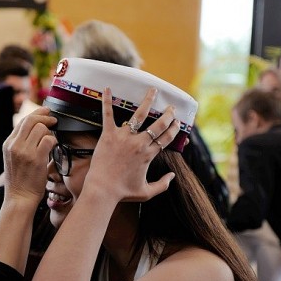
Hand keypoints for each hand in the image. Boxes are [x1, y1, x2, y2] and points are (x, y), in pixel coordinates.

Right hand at [2, 107, 56, 203]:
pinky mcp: (35, 159)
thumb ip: (21, 144)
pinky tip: (53, 147)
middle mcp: (14, 145)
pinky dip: (53, 141)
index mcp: (8, 144)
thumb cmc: (20, 181)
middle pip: (31, 120)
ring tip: (51, 140)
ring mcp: (24, 152)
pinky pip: (48, 139)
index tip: (46, 112)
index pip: (22, 121)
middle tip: (54, 120)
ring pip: (41, 128)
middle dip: (45, 117)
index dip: (37, 114)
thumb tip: (36, 129)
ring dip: (50, 132)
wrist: (19, 198)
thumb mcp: (14, 159)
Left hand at [85, 87, 178, 202]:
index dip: (174, 129)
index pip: (166, 138)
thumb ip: (162, 185)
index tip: (178, 123)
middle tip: (171, 107)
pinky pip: (108, 115)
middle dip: (168, 114)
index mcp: (149, 155)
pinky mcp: (108, 135)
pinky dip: (106, 101)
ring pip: (139, 115)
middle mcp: (139, 143)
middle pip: (158, 125)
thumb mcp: (146, 192)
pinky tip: (107, 88)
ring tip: (152, 91)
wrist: (103, 190)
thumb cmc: (123, 192)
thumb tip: (172, 176)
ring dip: (148, 101)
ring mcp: (124, 137)